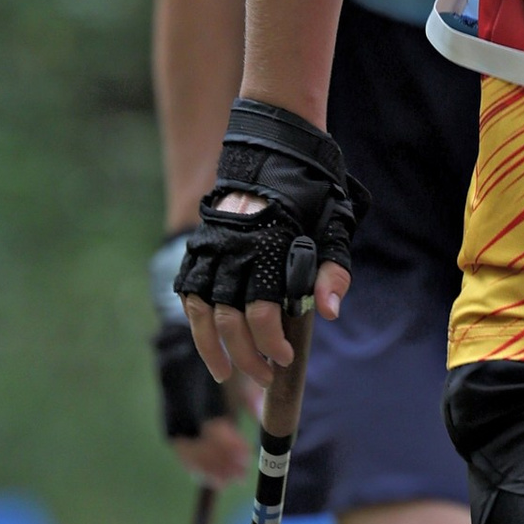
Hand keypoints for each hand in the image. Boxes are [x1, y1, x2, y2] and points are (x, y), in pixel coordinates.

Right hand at [175, 99, 363, 393]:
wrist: (276, 148)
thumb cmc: (312, 193)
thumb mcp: (335, 227)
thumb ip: (333, 273)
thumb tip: (328, 312)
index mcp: (270, 249)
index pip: (262, 314)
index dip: (271, 343)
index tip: (286, 359)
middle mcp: (234, 252)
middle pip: (230, 321)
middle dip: (248, 356)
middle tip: (266, 375)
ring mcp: (212, 248)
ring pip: (201, 310)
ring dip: (211, 347)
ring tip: (224, 372)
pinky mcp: (200, 245)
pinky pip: (188, 289)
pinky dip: (195, 316)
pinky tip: (206, 336)